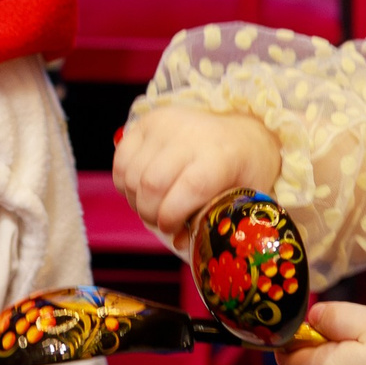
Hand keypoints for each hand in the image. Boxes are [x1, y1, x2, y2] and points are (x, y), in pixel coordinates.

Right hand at [113, 106, 280, 246]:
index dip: (172, 216)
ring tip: (153, 205)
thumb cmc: (243, 170)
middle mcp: (192, 135)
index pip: (190, 187)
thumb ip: (215, 222)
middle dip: (150, 213)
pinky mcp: (147, 121)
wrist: (241, 131)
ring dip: (136, 200)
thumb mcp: (245, 197)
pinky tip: (141, 188)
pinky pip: (121, 161)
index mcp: (223, 155)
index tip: (172, 229)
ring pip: (132, 175)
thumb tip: (181, 243)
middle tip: (160, 221)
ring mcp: (166, 125)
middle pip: (152, 184)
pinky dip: (125, 183)